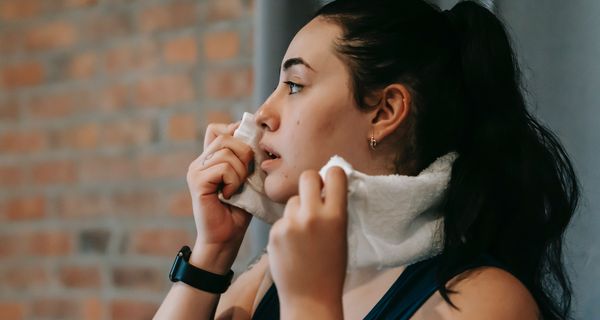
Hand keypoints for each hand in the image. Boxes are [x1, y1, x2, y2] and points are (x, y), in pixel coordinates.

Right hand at [186, 122, 253, 272]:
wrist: (225, 239)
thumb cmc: (239, 211)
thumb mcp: (247, 179)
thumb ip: (247, 158)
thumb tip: (258, 136)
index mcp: (210, 159)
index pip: (218, 129)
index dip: (236, 133)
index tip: (249, 153)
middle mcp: (200, 162)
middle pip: (226, 136)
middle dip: (245, 153)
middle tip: (246, 175)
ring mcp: (196, 170)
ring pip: (226, 151)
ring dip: (240, 171)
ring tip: (237, 188)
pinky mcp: (197, 181)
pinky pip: (223, 167)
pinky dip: (233, 180)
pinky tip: (229, 195)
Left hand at [267, 167, 347, 317]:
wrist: (310, 298)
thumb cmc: (331, 268)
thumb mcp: (341, 235)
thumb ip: (334, 209)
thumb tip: (327, 185)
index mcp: (335, 216)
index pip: (334, 174)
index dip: (332, 176)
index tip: (330, 183)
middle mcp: (312, 215)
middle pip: (307, 176)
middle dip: (311, 183)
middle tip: (313, 197)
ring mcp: (290, 223)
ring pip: (292, 200)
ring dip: (297, 210)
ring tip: (303, 234)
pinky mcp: (274, 232)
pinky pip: (281, 219)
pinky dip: (286, 228)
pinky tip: (292, 246)